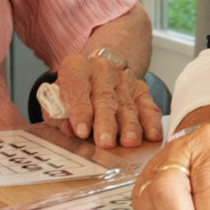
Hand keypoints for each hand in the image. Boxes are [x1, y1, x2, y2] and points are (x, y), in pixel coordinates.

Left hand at [46, 49, 163, 147]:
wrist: (98, 72)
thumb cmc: (74, 90)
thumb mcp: (57, 98)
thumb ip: (59, 114)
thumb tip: (69, 129)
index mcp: (76, 67)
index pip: (77, 86)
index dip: (79, 110)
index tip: (81, 131)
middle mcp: (101, 69)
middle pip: (105, 97)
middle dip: (106, 121)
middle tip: (105, 141)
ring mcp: (124, 79)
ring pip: (127, 104)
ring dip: (129, 125)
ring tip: (129, 142)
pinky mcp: (141, 89)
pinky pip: (148, 106)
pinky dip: (151, 122)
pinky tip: (152, 135)